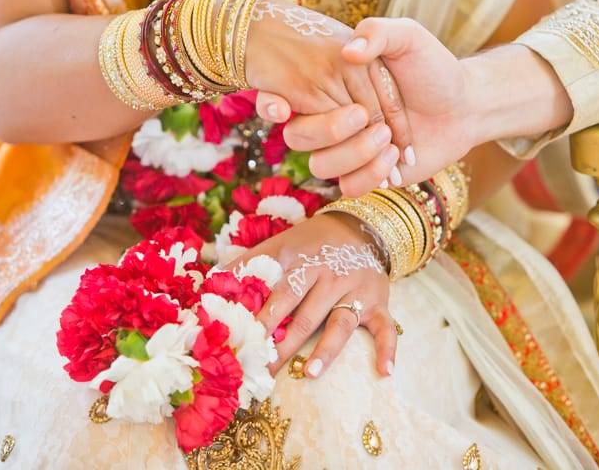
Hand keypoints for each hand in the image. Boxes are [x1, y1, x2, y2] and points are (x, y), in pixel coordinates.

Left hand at [222, 212, 396, 377]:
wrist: (360, 226)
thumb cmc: (311, 243)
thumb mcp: (280, 244)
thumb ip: (248, 263)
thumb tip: (210, 283)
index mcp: (301, 260)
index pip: (277, 292)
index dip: (259, 318)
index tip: (241, 342)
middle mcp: (330, 274)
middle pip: (304, 313)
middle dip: (282, 343)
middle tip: (263, 369)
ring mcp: (356, 289)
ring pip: (340, 323)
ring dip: (326, 349)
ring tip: (308, 372)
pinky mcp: (379, 301)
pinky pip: (386, 327)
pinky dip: (388, 348)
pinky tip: (384, 370)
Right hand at [278, 18, 473, 191]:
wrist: (466, 104)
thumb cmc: (434, 67)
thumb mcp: (408, 36)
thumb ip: (378, 33)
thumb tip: (348, 51)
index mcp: (332, 85)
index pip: (299, 99)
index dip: (292, 104)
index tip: (287, 106)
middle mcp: (333, 117)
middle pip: (299, 137)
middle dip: (330, 131)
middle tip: (368, 119)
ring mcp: (348, 149)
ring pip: (320, 166)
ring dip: (355, 154)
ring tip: (390, 140)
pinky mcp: (367, 174)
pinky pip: (348, 188)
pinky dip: (370, 175)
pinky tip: (396, 159)